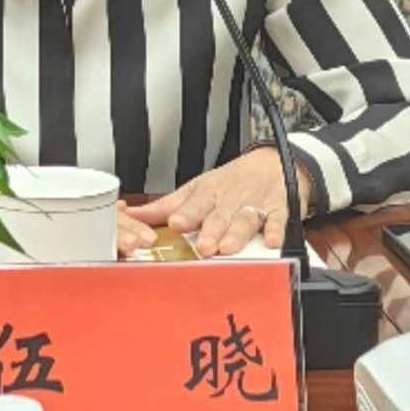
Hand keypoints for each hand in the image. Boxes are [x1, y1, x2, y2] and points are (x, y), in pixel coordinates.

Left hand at [123, 147, 311, 257]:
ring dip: (237, 233)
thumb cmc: (229, 181)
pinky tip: (272, 241)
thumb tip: (131, 215)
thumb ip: (164, 206)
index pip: (193, 204)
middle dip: (210, 230)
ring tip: (228, 247)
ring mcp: (254, 204)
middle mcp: (229, 199)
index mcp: (207, 193)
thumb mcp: (196, 189)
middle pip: (219, 215)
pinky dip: (276, 231)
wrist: (272, 163)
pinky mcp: (278, 211)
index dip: (185, 214)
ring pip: (245, 219)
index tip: (175, 223)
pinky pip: (278, 221)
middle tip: (203, 246)